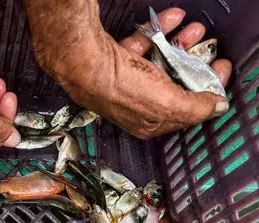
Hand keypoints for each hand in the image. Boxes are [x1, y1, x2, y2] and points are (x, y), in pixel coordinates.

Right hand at [23, 1, 231, 138]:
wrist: (82, 60)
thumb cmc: (117, 87)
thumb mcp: (167, 104)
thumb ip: (196, 108)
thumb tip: (217, 108)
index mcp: (147, 123)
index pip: (184, 112)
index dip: (206, 93)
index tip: (219, 72)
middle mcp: (134, 105)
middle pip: (172, 84)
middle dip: (193, 65)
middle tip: (206, 49)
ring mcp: (123, 81)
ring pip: (158, 62)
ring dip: (179, 44)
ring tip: (191, 30)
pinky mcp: (114, 60)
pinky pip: (142, 46)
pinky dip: (157, 33)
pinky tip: (168, 20)